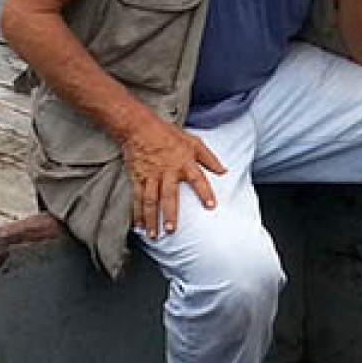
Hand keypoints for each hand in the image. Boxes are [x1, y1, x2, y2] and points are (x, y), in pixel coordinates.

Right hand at [121, 115, 224, 237]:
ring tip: (154, 235)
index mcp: (184, 162)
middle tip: (172, 230)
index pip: (197, 179)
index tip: (211, 206)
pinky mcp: (138, 177)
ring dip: (152, 219)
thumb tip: (224, 171)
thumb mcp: (193, 141)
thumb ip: (209, 158)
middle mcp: (167, 171)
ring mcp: (151, 176)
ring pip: (150, 200)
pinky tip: (138, 225)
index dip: (204, 192)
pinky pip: (137, 198)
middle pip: (168, 195)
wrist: (139, 127)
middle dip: (170, 213)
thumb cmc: (168, 134)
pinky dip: (137, 213)